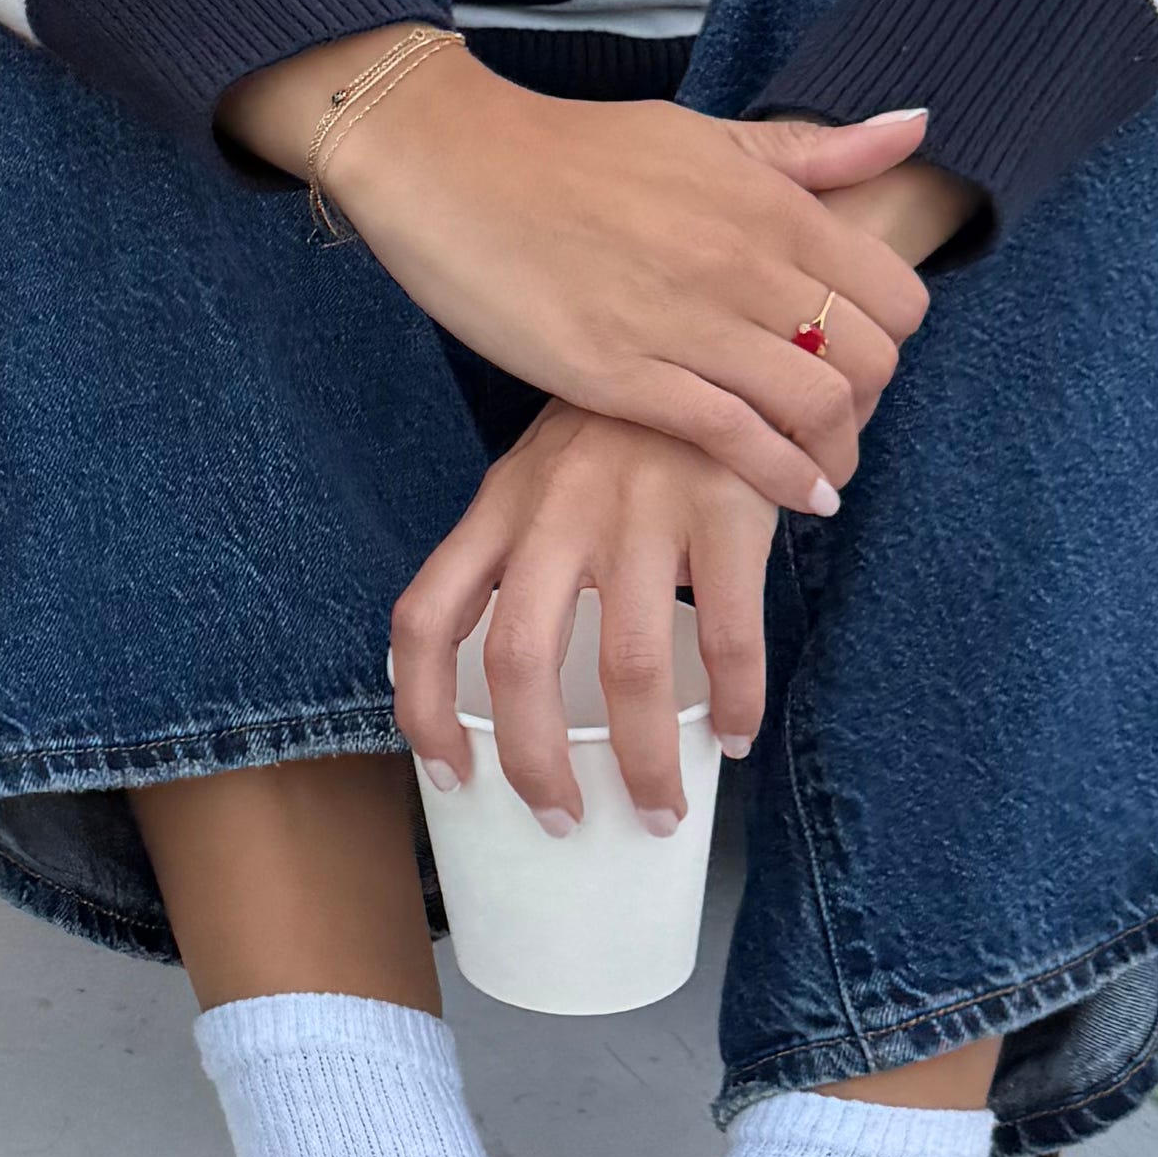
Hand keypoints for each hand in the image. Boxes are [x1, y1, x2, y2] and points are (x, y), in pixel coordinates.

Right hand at [296, 42, 936, 510]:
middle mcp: (741, 262)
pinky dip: (783, 480)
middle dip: (870, 404)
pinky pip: (736, 440)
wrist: (450, 163)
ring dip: (835, 454)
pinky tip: (796, 499)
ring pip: (816, 407)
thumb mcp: (701, 134)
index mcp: (767, 203)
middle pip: (870, 361)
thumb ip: (807, 150)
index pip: (895, 295)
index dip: (892, 340)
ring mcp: (684, 321)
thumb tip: (914, 127)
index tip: (859, 357)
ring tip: (822, 471)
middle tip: (838, 421)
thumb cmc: (571, 150)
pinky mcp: (623, 375)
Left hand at [394, 408, 774, 829]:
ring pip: (626, 666)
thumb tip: (507, 689)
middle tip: (561, 819)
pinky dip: (735, 701)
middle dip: (534, 763)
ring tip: (658, 809)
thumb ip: (519, 555)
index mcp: (497, 510)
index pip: (423, 614)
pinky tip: (737, 735)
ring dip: (644, 759)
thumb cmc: (623, 433)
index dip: (420, 706)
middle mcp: (554, 511)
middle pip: (517, 660)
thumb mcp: (542, 479)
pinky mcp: (722, 508)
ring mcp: (639, 509)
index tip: (446, 774)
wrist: (723, 337)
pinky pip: (728, 632)